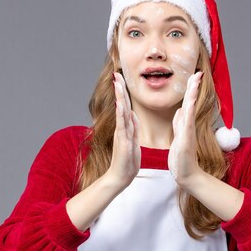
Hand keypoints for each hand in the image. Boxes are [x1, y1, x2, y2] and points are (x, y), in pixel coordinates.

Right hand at [106, 71, 141, 189]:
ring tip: (117, 82)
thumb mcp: (133, 142)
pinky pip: (122, 124)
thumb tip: (133, 115)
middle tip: (117, 74)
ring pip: (120, 110)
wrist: (120, 177)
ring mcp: (121, 133)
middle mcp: (122, 128)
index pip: (125, 106)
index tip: (122, 79)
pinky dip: (121, 113)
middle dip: (119, 89)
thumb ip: (133, 128)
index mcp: (126, 127)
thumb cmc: (127, 162)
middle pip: (121, 104)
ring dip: (119, 96)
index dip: (124, 92)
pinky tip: (121, 103)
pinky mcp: (122, 140)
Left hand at [168, 71, 203, 186]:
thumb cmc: (181, 157)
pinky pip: (187, 124)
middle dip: (193, 87)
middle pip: (190, 102)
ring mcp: (188, 133)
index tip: (193, 76)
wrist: (186, 174)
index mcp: (184, 124)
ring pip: (190, 110)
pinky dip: (188, 113)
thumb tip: (180, 110)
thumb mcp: (179, 136)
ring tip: (195, 82)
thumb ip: (180, 123)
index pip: (187, 103)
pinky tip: (190, 104)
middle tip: (198, 73)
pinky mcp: (186, 141)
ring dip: (192, 95)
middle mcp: (188, 126)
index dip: (190, 90)